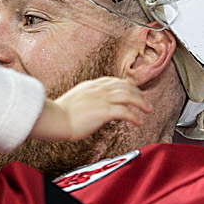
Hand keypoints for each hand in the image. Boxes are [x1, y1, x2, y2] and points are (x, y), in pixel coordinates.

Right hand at [33, 77, 152, 141]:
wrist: (55, 119)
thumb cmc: (60, 115)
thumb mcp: (75, 100)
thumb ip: (86, 99)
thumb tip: (92, 107)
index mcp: (91, 86)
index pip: (114, 81)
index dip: (127, 86)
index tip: (133, 92)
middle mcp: (98, 89)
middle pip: (125, 86)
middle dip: (138, 93)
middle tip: (145, 102)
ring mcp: (102, 98)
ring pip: (129, 96)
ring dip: (141, 103)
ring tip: (147, 110)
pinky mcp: (104, 111)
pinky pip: (125, 112)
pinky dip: (134, 116)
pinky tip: (138, 122)